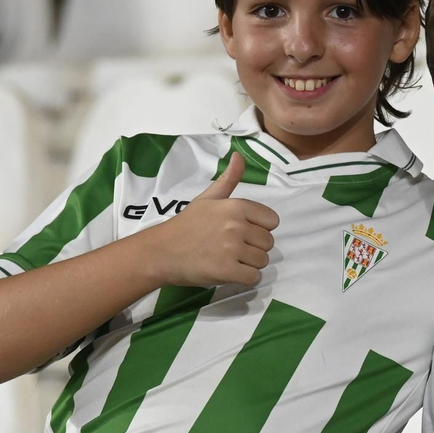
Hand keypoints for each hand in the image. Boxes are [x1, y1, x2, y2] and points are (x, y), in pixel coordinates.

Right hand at [150, 152, 279, 287]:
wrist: (161, 251)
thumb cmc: (187, 224)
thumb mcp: (208, 198)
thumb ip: (229, 179)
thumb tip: (239, 154)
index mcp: (236, 206)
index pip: (272, 221)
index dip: (259, 229)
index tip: (241, 232)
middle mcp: (236, 225)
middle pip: (268, 242)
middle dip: (254, 248)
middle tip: (231, 248)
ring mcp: (231, 249)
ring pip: (262, 261)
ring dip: (249, 264)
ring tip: (229, 259)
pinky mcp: (226, 271)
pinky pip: (253, 278)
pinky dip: (244, 278)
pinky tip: (229, 272)